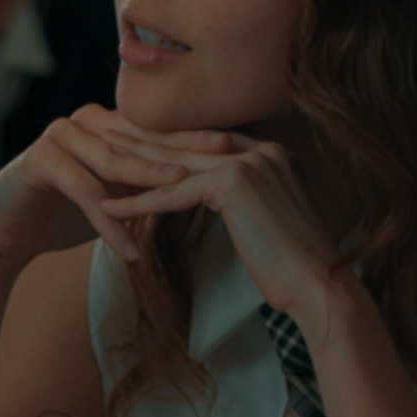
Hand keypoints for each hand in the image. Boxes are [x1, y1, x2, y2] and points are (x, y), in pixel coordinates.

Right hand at [0, 106, 227, 278]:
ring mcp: (63, 135)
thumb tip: (208, 191)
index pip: (162, 131)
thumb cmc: (64, 215)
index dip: (200, 139)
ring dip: (150, 180)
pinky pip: (83, 191)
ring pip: (115, 159)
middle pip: (145, 139)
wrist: (4, 232)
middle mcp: (88, 121)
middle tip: (226, 160)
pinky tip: (130, 248)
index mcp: (110, 124)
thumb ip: (149, 187)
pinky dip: (108, 223)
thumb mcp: (116, 198)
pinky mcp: (41, 159)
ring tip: (183, 194)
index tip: (242, 147)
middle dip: (187, 151)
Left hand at [95, 130, 349, 337]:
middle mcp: (262, 149)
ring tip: (97, 158)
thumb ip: (249, 201)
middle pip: (188, 144)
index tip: (141, 138)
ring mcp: (247, 163)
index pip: (209, 140)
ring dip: (131, 163)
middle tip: (108, 132)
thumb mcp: (271, 220)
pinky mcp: (232, 185)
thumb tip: (224, 207)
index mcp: (272, 153)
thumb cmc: (297, 266)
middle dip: (144, 140)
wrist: (319, 284)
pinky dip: (138, 204)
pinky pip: (172, 195)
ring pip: (175, 165)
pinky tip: (109, 209)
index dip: (172, 140)